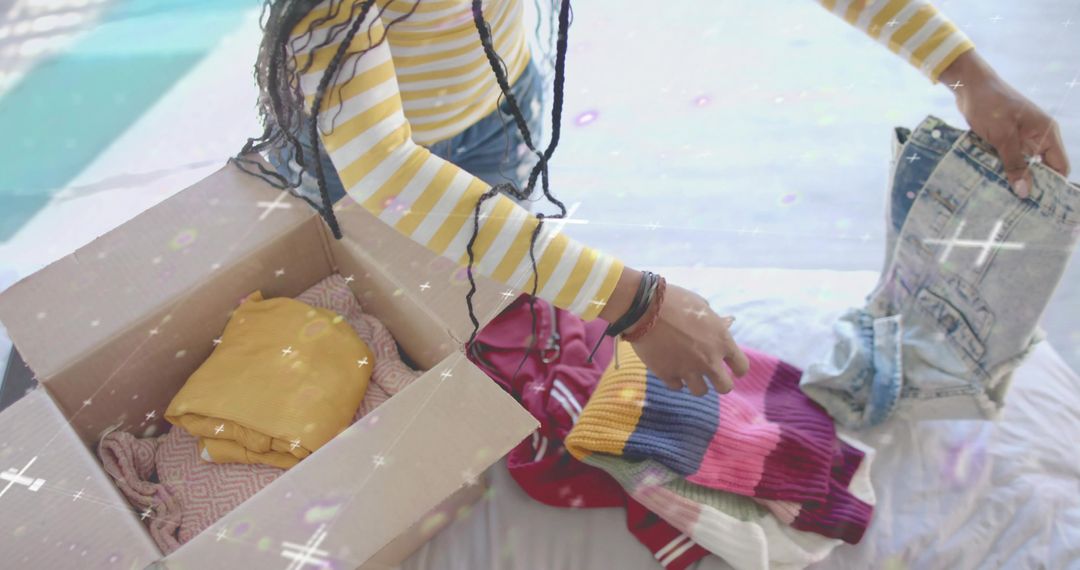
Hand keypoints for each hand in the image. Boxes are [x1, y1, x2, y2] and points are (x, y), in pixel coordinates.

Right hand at [625, 281, 749, 395]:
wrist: (644, 308)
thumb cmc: (675, 301)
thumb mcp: (702, 306)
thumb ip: (716, 321)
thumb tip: (727, 322)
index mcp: (722, 341)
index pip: (741, 367)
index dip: (737, 369)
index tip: (733, 369)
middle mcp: (708, 360)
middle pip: (724, 387)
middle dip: (720, 383)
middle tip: (711, 376)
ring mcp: (687, 370)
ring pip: (700, 391)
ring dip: (696, 383)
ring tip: (689, 373)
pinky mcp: (667, 374)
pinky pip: (676, 386)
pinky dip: (675, 380)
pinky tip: (672, 369)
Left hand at [940, 50, 1069, 197]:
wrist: (968, 85)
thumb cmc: (990, 105)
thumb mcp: (1003, 136)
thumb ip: (1014, 163)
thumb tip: (1025, 192)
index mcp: (1046, 133)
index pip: (1059, 165)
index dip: (1053, 186)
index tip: (1042, 208)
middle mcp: (1037, 137)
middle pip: (1040, 169)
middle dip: (1031, 187)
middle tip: (1019, 212)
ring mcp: (1020, 139)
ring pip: (1022, 166)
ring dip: (1013, 181)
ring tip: (1004, 204)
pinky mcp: (1003, 140)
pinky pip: (1007, 160)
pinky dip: (1001, 171)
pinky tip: (992, 187)